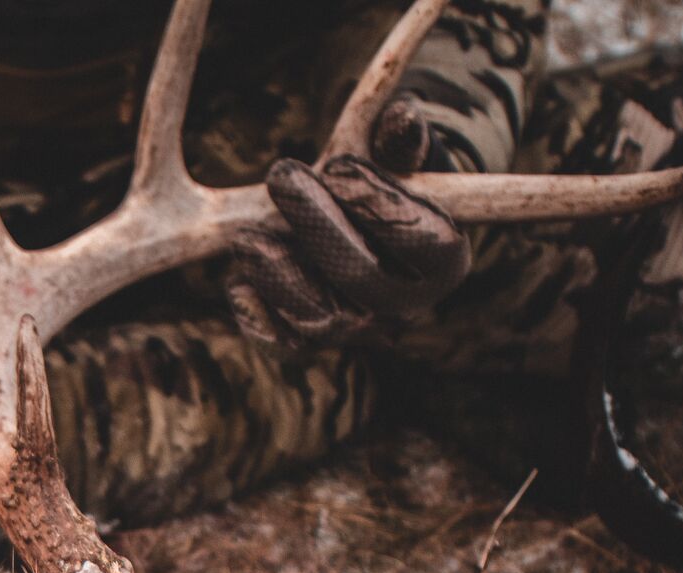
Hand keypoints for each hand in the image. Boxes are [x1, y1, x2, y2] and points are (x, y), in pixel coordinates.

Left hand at [226, 97, 470, 350]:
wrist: (359, 221)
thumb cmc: (387, 177)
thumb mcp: (400, 151)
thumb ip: (404, 138)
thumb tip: (404, 119)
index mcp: (445, 260)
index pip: (420, 242)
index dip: (377, 206)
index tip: (338, 166)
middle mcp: (407, 306)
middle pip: (362, 278)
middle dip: (317, 225)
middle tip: (282, 177)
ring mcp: (359, 330)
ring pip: (319, 318)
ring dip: (278, 273)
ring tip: (247, 235)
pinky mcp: (315, 342)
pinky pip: (284, 345)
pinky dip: (258, 319)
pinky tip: (237, 286)